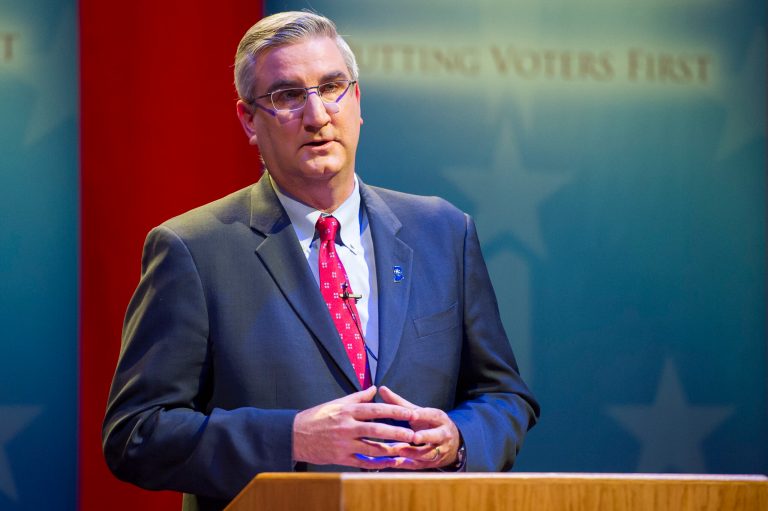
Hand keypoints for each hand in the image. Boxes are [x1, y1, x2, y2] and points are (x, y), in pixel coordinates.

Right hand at [292, 386, 416, 468]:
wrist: (295, 435)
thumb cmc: (318, 416)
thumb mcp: (337, 403)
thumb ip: (358, 397)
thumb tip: (375, 389)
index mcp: (347, 411)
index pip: (376, 410)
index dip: (395, 411)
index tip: (410, 413)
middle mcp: (347, 427)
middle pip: (377, 429)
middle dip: (397, 432)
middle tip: (413, 434)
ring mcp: (344, 443)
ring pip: (372, 448)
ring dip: (390, 450)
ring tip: (405, 450)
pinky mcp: (341, 458)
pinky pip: (362, 462)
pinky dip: (377, 463)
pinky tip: (389, 463)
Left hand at [378, 386, 460, 468]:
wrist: (451, 443)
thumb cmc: (429, 424)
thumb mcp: (419, 412)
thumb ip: (400, 403)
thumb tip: (382, 389)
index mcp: (439, 418)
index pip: (432, 415)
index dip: (423, 415)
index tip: (413, 415)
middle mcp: (442, 434)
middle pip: (436, 436)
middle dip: (426, 437)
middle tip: (414, 437)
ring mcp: (439, 450)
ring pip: (429, 453)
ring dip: (414, 453)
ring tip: (400, 450)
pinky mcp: (432, 463)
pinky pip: (421, 465)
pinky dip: (408, 464)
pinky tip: (396, 462)